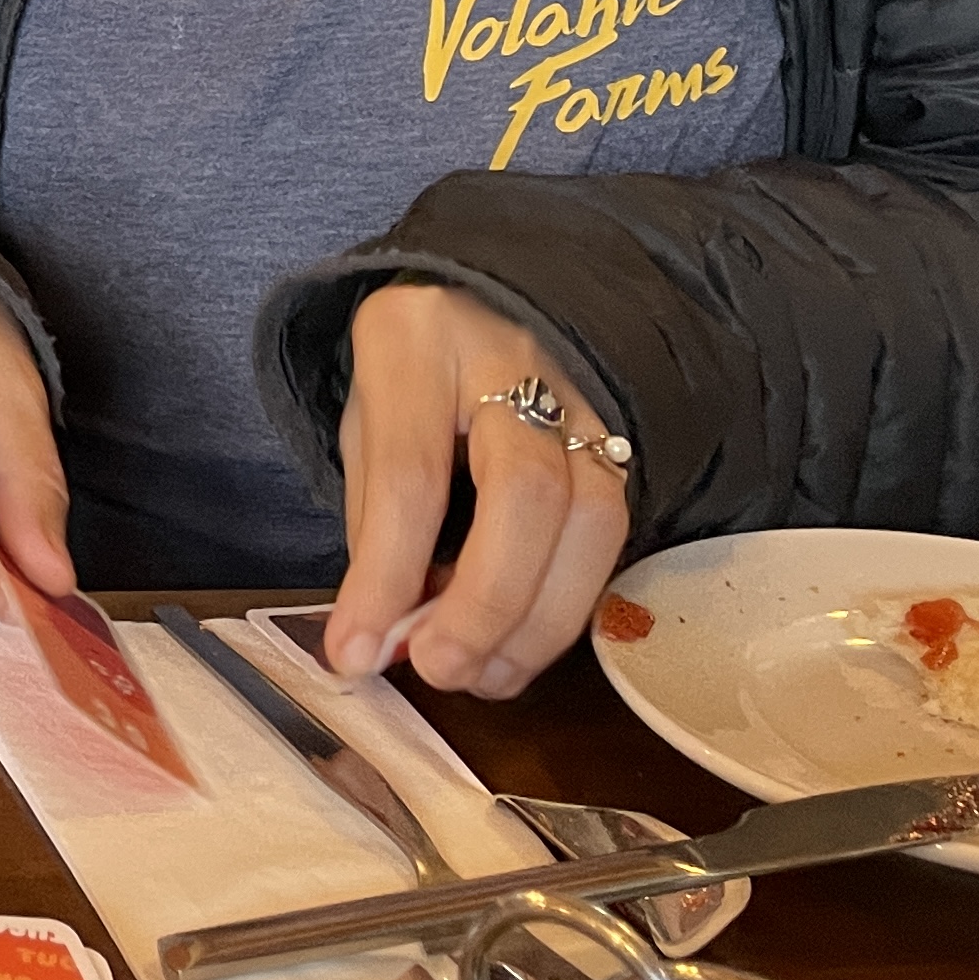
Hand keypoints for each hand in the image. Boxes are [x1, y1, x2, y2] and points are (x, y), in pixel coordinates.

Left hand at [326, 281, 629, 694]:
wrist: (484, 302)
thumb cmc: (413, 376)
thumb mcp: (365, 425)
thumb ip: (378, 525)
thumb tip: (388, 637)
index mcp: (416, 341)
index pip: (411, 471)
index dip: (387, 573)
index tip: (358, 651)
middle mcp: (511, 359)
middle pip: (526, 492)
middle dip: (487, 602)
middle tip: (442, 670)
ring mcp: (580, 395)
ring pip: (593, 519)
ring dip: (539, 623)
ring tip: (483, 676)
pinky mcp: (621, 438)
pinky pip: (612, 536)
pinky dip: (565, 607)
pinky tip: (520, 645)